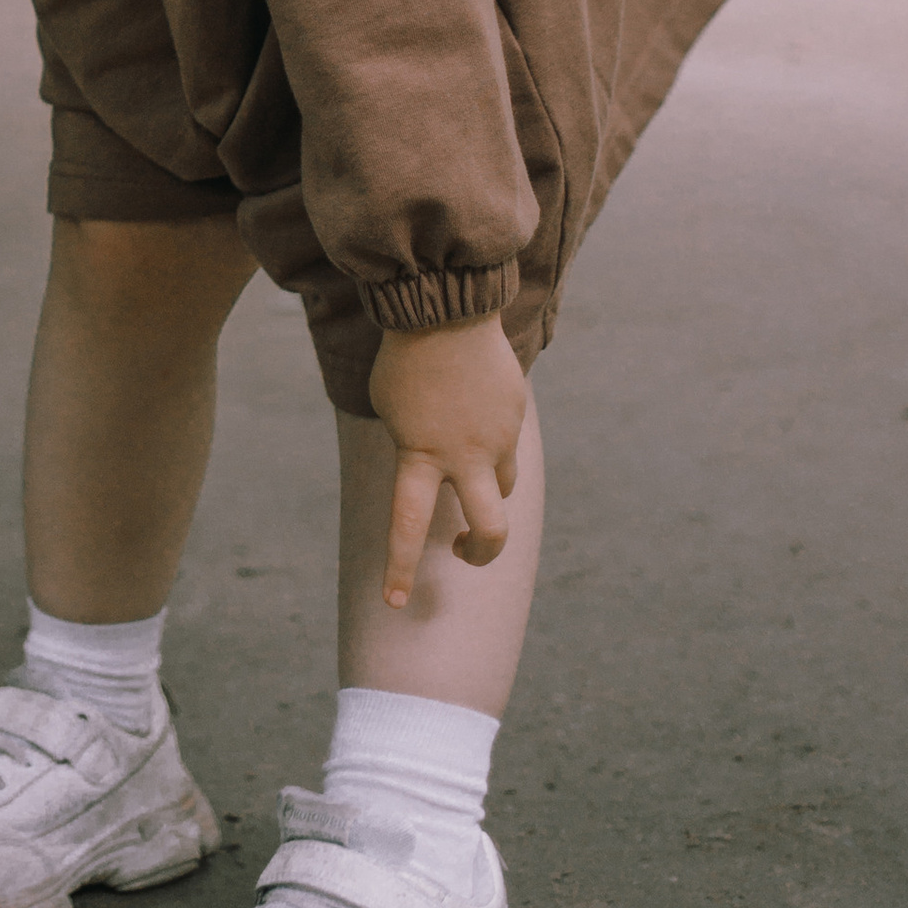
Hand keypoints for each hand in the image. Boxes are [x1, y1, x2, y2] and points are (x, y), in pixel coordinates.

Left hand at [365, 312, 527, 609]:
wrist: (444, 303)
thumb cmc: (404, 358)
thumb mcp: (392, 411)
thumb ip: (413, 448)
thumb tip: (437, 469)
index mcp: (420, 456)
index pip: (409, 527)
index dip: (401, 569)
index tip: (396, 604)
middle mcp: (464, 455)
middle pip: (491, 528)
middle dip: (481, 551)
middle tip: (465, 552)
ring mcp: (497, 436)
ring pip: (504, 486)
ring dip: (488, 491)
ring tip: (465, 471)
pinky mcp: (515, 413)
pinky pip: (506, 440)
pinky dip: (491, 439)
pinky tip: (474, 409)